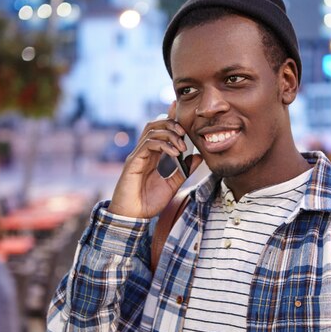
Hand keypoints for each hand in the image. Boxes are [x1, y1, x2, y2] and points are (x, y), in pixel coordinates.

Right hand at [108, 102, 201, 217]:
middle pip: (154, 124)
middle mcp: (143, 152)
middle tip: (185, 133)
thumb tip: (198, 157)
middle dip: (171, 123)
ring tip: (182, 146)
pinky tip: (175, 153)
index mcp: (152, 156)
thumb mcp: (172, 185)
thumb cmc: (148, 202)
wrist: (132, 217)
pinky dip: (163, 145)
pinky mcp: (133, 162)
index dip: (170, 119)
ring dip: (169, 133)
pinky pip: (148, 144)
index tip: (184, 115)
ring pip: (151, 130)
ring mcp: (137, 155)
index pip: (160, 130)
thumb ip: (184, 171)